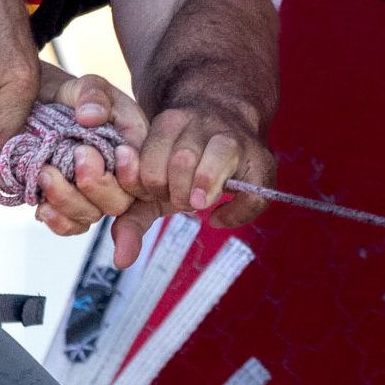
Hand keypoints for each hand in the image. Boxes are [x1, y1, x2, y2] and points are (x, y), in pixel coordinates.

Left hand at [27, 69, 144, 236]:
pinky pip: (68, 225)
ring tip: (46, 172)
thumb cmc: (77, 97)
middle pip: (118, 203)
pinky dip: (56, 220)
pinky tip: (42, 207)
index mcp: (134, 154)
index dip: (133, 174)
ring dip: (68, 199)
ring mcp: (92, 195)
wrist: (46, 105)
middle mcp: (117, 181)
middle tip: (79, 154)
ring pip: (90, 216)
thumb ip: (94, 95)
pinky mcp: (68, 204)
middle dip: (97, 184)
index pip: (144, 179)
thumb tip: (91, 117)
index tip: (119, 154)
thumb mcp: (90, 86)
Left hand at [110, 106, 274, 267]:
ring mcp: (233, 138)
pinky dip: (234, 214)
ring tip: (197, 202)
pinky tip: (219, 217)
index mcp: (168, 124)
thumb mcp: (155, 187)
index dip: (150, 189)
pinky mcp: (262, 159)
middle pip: (182, 160)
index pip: (149, 165)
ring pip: (217, 160)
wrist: (230, 124)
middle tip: (180, 199)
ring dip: (203, 192)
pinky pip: (251, 193)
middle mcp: (200, 123)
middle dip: (177, 192)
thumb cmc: (183, 167)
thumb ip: (132, 219)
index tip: (156, 192)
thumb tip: (121, 260)